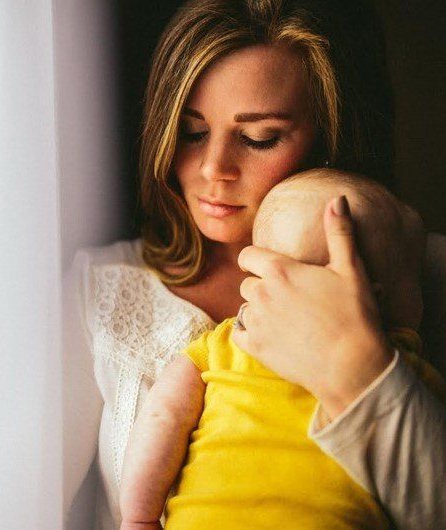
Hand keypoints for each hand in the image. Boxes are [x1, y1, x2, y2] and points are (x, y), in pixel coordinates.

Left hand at [232, 196, 393, 418]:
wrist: (353, 366)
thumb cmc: (355, 315)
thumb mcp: (352, 269)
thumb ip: (339, 232)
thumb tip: (337, 199)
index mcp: (279, 271)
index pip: (247, 256)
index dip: (256, 260)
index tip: (268, 267)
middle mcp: (261, 294)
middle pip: (247, 283)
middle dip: (262, 287)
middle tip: (288, 298)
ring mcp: (256, 322)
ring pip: (244, 308)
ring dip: (257, 311)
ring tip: (284, 318)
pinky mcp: (255, 347)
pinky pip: (239, 333)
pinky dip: (249, 333)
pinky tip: (270, 335)